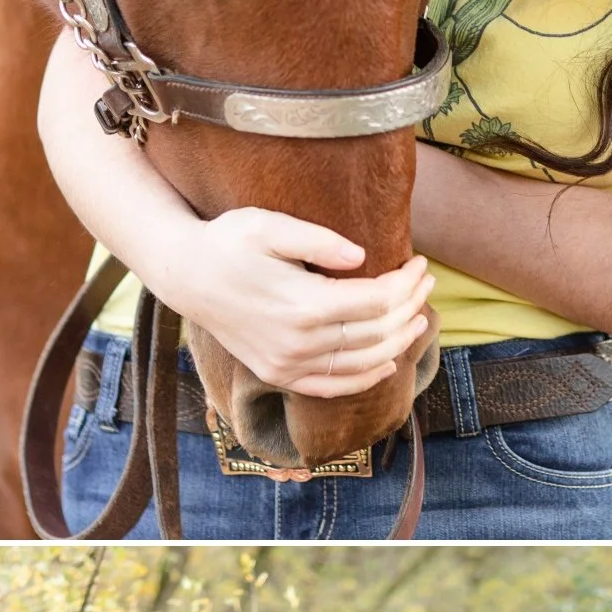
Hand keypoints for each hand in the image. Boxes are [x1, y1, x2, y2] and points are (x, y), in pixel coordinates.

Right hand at [172, 208, 433, 400]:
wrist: (186, 276)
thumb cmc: (228, 242)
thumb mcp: (269, 225)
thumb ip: (318, 240)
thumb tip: (362, 257)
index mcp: (303, 304)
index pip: (376, 300)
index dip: (405, 283)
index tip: (420, 263)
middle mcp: (300, 342)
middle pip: (376, 332)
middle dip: (409, 308)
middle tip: (426, 284)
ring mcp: (289, 364)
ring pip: (362, 364)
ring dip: (397, 343)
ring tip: (417, 320)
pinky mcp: (280, 374)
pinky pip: (332, 387)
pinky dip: (365, 379)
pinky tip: (386, 363)